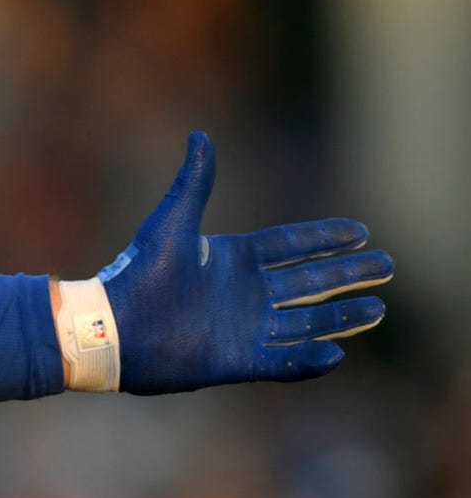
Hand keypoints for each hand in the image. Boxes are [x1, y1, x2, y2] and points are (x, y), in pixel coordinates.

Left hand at [99, 131, 391, 393]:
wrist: (110, 328)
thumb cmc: (137, 274)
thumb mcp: (172, 223)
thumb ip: (194, 183)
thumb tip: (201, 135)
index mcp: (232, 261)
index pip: (290, 246)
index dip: (324, 238)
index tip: (360, 231)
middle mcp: (244, 294)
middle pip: (309, 283)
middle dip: (347, 275)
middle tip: (386, 266)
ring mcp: (243, 328)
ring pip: (306, 322)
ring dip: (340, 318)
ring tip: (377, 309)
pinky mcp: (236, 361)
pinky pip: (283, 362)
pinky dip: (310, 360)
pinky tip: (338, 353)